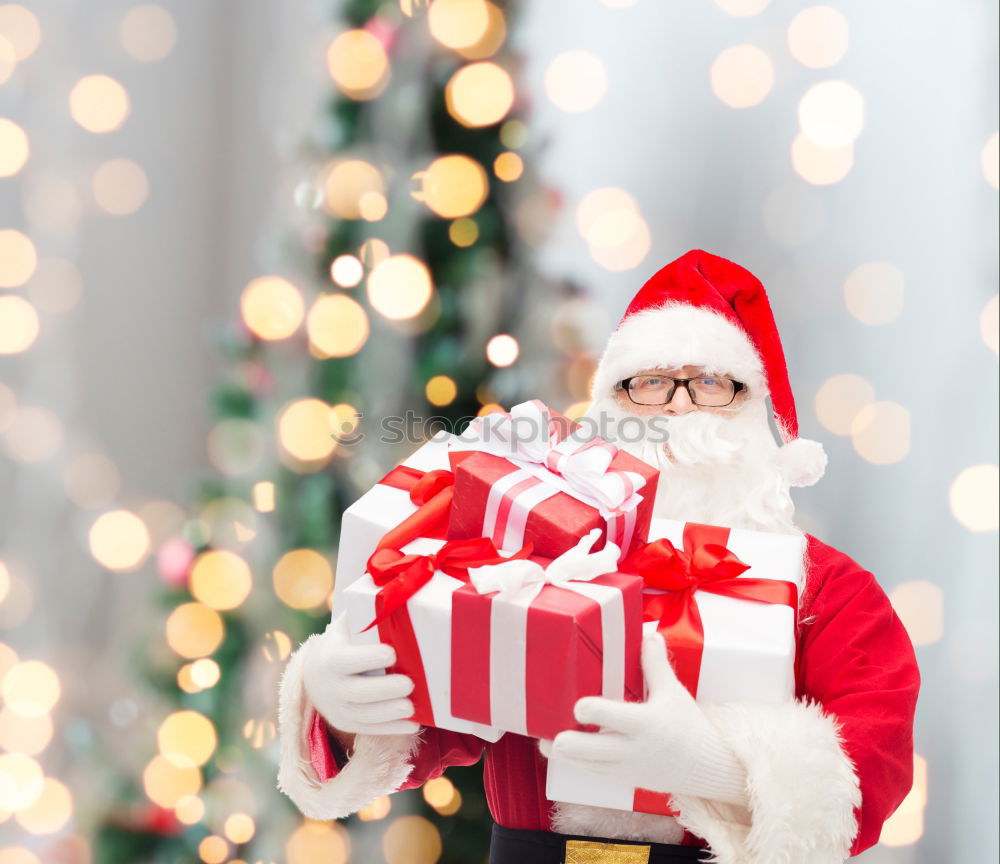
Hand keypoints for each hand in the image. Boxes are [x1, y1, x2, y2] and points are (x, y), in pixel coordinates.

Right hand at [302, 613, 418, 735]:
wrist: (314, 677)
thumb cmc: (342, 644)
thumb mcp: (345, 629)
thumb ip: (363, 617)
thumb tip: (393, 596)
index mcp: (330, 659)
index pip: (348, 661)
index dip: (370, 658)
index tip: (392, 653)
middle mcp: (331, 687)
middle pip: (359, 693)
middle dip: (385, 690)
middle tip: (409, 683)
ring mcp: (338, 709)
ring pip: (366, 715)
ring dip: (391, 713)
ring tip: (412, 706)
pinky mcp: (347, 724)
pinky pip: (371, 730)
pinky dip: (393, 729)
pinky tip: (413, 724)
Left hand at [549, 632, 747, 804]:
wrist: (703, 767)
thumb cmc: (686, 725)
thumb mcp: (673, 691)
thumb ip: (656, 663)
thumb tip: (647, 633)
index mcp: (644, 724)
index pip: (606, 716)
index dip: (586, 708)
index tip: (577, 702)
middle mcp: (630, 749)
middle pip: (583, 750)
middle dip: (561, 740)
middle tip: (547, 724)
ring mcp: (622, 767)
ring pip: (580, 765)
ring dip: (561, 750)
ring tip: (546, 734)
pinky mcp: (619, 778)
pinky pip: (588, 772)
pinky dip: (573, 760)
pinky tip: (560, 746)